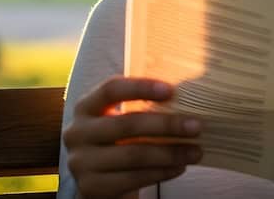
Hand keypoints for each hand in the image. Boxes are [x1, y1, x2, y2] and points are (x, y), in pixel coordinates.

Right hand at [62, 76, 203, 198]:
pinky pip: (134, 178)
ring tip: (195, 151)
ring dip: (170, 152)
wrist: (98, 181)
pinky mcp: (92, 187)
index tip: (171, 90)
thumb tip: (187, 95)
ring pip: (134, 155)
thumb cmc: (117, 142)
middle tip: (196, 126)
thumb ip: (141, 107)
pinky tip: (179, 167)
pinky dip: (161, 172)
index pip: (111, 89)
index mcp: (85, 107)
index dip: (141, 87)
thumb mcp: (119, 120)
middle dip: (167, 124)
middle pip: (127, 124)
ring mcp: (81, 162)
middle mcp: (77, 133)